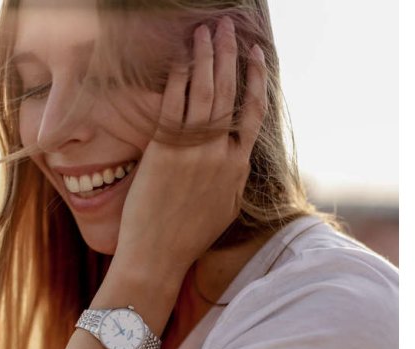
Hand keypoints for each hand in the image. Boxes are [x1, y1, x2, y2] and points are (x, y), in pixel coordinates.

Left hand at [113, 17, 267, 281]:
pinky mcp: (164, 149)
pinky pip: (174, 104)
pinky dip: (178, 78)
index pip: (253, 112)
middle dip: (228, 54)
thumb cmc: (188, 238)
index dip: (255, 79)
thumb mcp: (225, 209)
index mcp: (237, 167)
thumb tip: (238, 161)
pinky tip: (179, 59)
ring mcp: (192, 150)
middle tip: (227, 27)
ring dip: (205, 56)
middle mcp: (219, 153)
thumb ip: (234, 180)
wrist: (158, 255)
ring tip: (206, 31)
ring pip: (204, 91)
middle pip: (228, 92)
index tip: (255, 55)